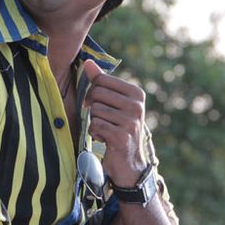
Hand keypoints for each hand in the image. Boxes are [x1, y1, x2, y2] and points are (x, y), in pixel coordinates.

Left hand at [81, 59, 147, 187]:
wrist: (129, 161)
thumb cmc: (119, 127)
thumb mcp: (114, 103)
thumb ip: (101, 81)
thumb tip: (88, 62)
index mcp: (136, 93)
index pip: (102, 80)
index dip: (93, 91)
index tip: (99, 103)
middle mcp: (136, 105)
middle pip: (97, 94)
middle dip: (93, 107)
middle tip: (103, 119)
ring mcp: (130, 121)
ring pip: (95, 110)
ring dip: (95, 122)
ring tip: (106, 130)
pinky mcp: (121, 136)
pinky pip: (95, 125)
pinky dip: (95, 133)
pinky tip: (104, 138)